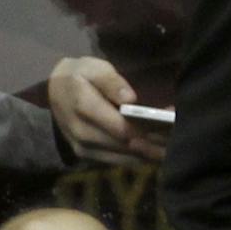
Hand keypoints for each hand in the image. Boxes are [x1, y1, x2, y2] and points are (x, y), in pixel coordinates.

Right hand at [48, 56, 165, 162]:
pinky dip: (136, 158)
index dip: (146, 130)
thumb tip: (131, 99)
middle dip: (153, 144)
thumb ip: (112, 82)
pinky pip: (116, 161)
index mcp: (83, 106)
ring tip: (171, 148)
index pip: (120, 127)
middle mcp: (81, 132)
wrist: (52, 90)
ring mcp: (82, 147)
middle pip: (124, 145)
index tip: (169, 126)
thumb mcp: (95, 68)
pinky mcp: (86, 155)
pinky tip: (154, 152)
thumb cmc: (80, 75)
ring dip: (148, 154)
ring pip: (122, 157)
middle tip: (177, 141)